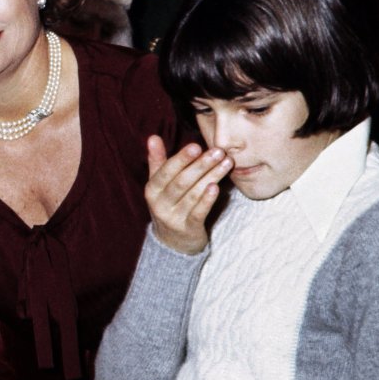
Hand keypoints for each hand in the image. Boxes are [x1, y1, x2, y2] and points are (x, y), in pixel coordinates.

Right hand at [144, 135, 232, 254]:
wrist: (173, 242)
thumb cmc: (169, 205)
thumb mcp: (159, 184)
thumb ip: (157, 160)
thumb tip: (153, 137)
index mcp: (152, 190)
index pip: (166, 171)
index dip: (181, 159)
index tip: (196, 146)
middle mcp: (160, 204)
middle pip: (181, 182)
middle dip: (201, 165)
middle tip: (218, 151)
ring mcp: (173, 218)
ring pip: (193, 194)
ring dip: (211, 177)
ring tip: (226, 163)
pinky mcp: (188, 229)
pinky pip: (198, 213)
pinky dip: (207, 200)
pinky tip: (217, 187)